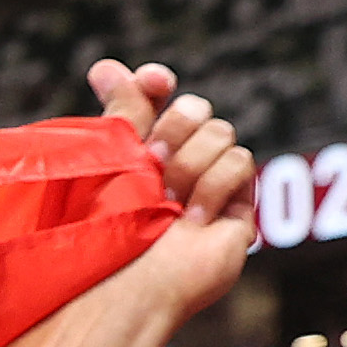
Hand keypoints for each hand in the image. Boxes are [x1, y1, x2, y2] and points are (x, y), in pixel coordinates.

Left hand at [86, 59, 255, 330]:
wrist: (131, 280)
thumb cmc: (109, 232)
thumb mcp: (111, 161)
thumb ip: (120, 112)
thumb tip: (106, 65)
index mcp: (134, 155)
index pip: (156, 96)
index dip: (155, 84)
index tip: (154, 81)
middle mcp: (173, 168)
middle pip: (196, 108)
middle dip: (176, 127)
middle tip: (152, 162)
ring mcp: (208, 188)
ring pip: (221, 131)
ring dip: (190, 163)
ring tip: (168, 201)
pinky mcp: (237, 209)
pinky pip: (240, 163)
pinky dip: (213, 187)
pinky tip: (193, 222)